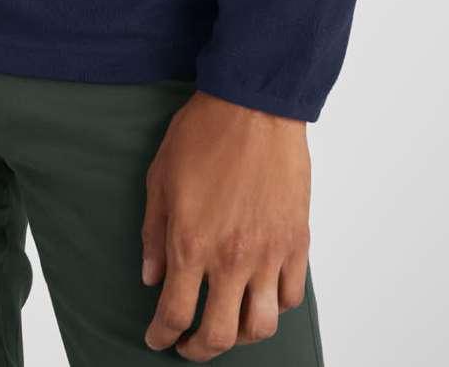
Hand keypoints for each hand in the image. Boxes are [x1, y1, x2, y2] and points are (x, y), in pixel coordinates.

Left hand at [141, 90, 310, 358]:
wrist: (252, 107)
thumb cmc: (201, 134)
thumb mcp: (159, 179)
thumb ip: (154, 234)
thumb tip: (152, 277)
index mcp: (192, 244)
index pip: (176, 313)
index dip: (162, 335)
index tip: (156, 339)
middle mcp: (232, 258)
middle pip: (220, 335)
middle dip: (199, 350)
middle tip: (188, 346)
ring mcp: (269, 254)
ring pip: (261, 327)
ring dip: (240, 337)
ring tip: (226, 326)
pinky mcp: (296, 243)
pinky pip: (290, 297)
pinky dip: (274, 308)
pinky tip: (259, 297)